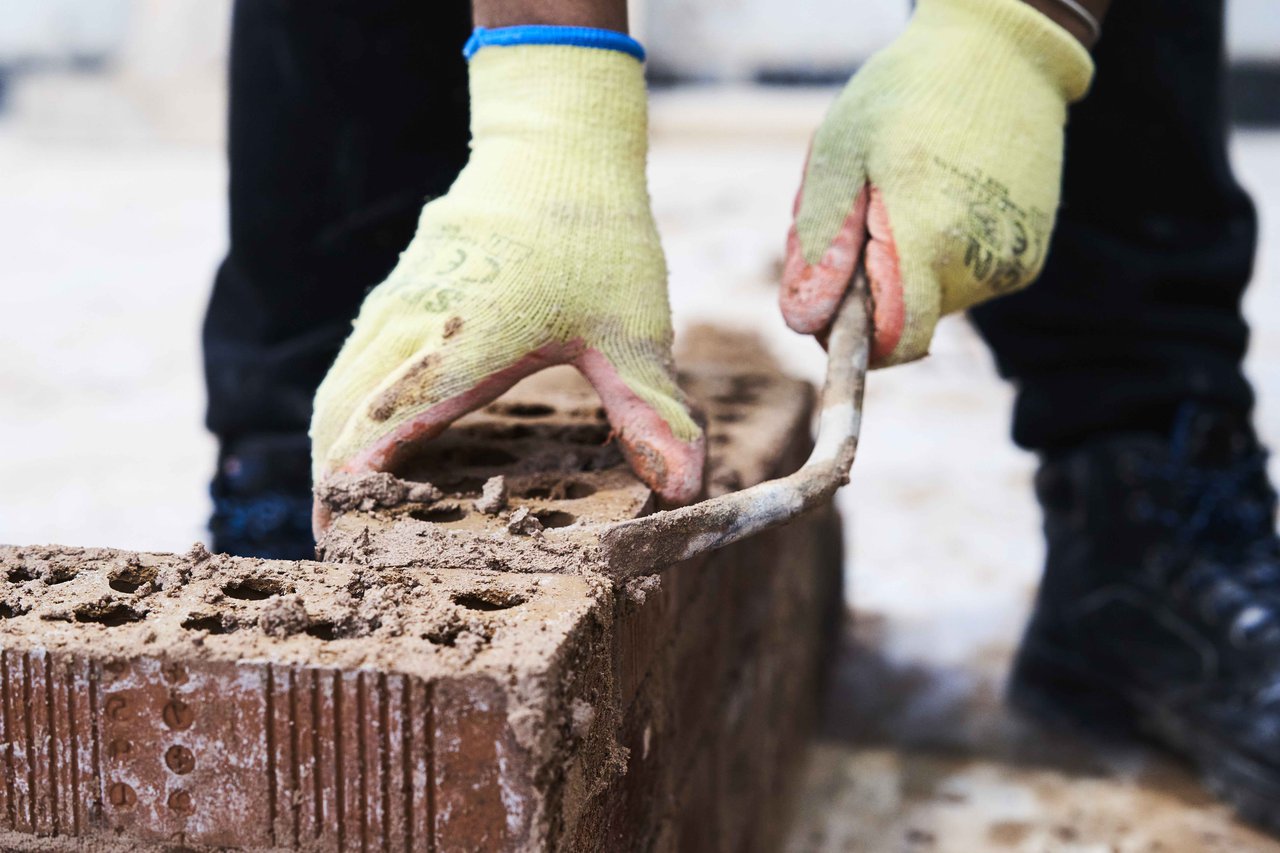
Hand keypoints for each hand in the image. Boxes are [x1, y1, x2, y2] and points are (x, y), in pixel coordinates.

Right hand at [310, 43, 704, 530]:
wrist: (558, 141)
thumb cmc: (597, 235)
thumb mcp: (633, 330)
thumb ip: (651, 413)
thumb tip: (685, 491)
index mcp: (465, 343)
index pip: (385, 428)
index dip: (355, 488)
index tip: (339, 539)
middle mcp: (414, 322)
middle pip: (340, 415)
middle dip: (330, 482)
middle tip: (336, 541)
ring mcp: (399, 300)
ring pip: (338, 384)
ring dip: (331, 444)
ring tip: (339, 503)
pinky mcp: (402, 288)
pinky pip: (353, 357)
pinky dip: (345, 406)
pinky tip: (363, 433)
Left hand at [781, 0, 1093, 365]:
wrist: (1003, 53)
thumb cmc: (906, 94)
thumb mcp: (840, 155)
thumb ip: (820, 245)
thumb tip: (804, 321)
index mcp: (926, 241)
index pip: (891, 341)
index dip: (852, 337)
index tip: (830, 304)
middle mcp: (978, 264)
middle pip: (905, 317)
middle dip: (870, 285)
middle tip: (861, 211)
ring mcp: (1011, 261)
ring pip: (934, 299)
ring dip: (905, 265)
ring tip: (901, 193)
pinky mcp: (1029, 253)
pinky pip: (968, 278)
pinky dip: (942, 253)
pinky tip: (939, 194)